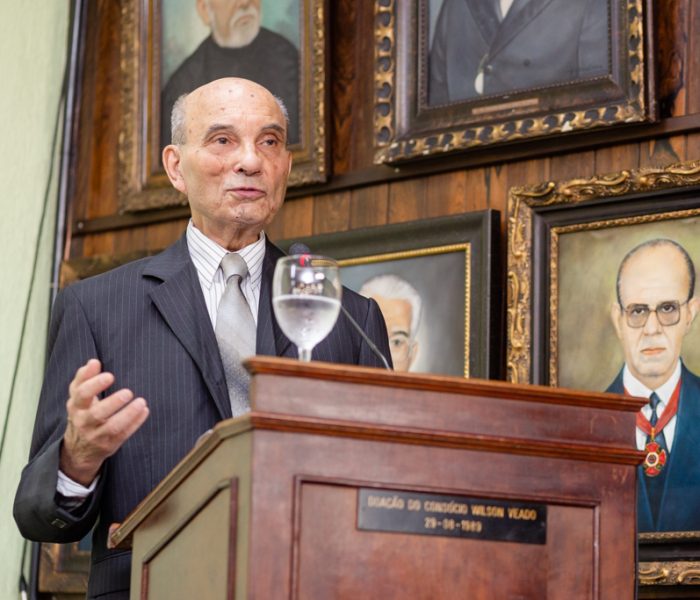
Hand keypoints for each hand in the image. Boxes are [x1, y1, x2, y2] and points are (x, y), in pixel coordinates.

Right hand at [60, 359, 148, 485]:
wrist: (77, 450)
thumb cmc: (82, 414)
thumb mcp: (78, 398)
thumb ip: (84, 378)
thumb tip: (93, 362)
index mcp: (76, 406)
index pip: (81, 394)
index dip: (94, 384)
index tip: (110, 375)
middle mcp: (84, 421)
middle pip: (97, 413)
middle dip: (113, 402)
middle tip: (128, 392)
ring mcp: (96, 435)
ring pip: (112, 426)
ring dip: (128, 414)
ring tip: (141, 402)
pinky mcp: (109, 444)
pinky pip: (124, 434)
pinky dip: (135, 422)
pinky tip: (144, 411)